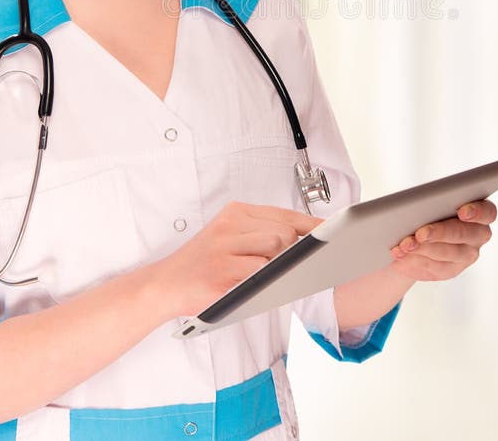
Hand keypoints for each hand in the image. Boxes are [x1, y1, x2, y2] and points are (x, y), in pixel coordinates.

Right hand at [154, 201, 322, 317]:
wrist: (165, 283)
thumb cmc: (204, 263)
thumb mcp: (231, 238)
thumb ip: (264, 234)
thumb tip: (305, 241)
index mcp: (236, 212)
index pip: (284, 215)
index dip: (311, 225)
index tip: (332, 232)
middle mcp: (230, 225)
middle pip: (284, 232)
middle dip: (291, 251)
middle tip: (286, 265)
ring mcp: (224, 247)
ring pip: (273, 249)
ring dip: (275, 267)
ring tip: (261, 275)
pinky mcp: (220, 272)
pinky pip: (258, 273)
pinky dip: (263, 281)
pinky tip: (253, 284)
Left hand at [388, 199, 496, 280]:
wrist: (421, 232)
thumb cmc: (429, 207)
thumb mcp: (432, 201)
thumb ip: (431, 201)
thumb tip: (412, 206)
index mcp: (480, 212)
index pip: (487, 212)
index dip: (477, 211)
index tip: (462, 211)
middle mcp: (478, 235)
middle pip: (464, 234)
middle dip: (440, 233)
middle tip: (419, 234)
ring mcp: (466, 255)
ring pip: (447, 254)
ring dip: (423, 250)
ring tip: (403, 246)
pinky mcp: (451, 270)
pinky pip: (434, 268)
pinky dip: (415, 261)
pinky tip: (401, 257)